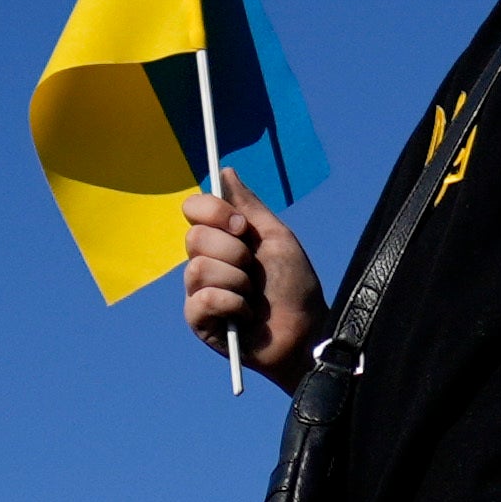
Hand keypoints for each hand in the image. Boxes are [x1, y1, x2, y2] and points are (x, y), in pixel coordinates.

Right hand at [181, 190, 319, 374]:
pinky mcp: (199, 320)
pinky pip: (203, 299)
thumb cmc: (295, 286)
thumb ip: (249, 206)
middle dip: (234, 251)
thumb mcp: (276, 237)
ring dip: (237, 280)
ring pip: (198, 268)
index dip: (214, 211)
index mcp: (220, 238)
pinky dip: (232, 304)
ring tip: (253, 296)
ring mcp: (199, 291)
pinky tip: (246, 316)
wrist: (307, 330)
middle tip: (255, 269)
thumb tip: (225, 171)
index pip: (193, 209)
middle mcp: (204, 261)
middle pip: (195, 237)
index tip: (243, 228)